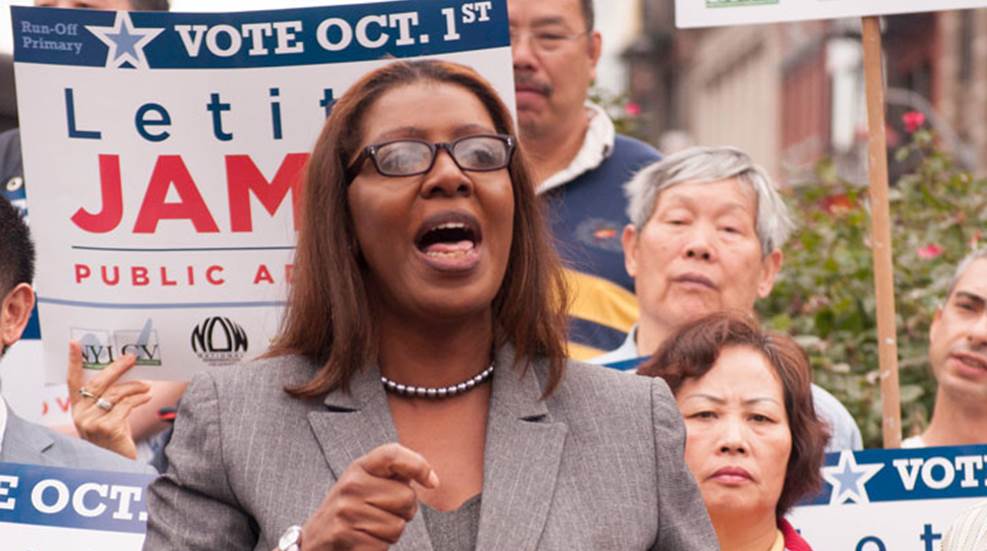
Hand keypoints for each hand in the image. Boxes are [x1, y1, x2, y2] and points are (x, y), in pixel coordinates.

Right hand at [67, 341, 151, 459]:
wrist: (118, 463)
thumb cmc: (114, 435)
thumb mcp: (106, 415)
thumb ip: (108, 397)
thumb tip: (126, 369)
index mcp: (77, 408)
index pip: (72, 381)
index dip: (73, 362)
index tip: (75, 343)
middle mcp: (81, 415)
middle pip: (98, 383)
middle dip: (116, 368)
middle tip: (132, 358)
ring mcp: (92, 423)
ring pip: (115, 393)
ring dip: (134, 386)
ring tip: (146, 385)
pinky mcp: (108, 428)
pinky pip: (126, 405)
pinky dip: (139, 399)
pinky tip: (147, 397)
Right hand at [301, 443, 438, 549]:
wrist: (314, 542)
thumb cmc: (351, 511)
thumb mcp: (365, 484)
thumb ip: (393, 476)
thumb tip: (431, 480)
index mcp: (359, 468)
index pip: (392, 454)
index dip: (418, 465)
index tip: (432, 482)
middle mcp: (351, 485)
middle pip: (407, 497)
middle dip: (404, 512)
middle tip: (382, 515)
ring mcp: (346, 511)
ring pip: (398, 526)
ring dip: (390, 534)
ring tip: (369, 529)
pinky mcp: (345, 536)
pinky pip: (384, 546)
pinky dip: (379, 548)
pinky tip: (362, 542)